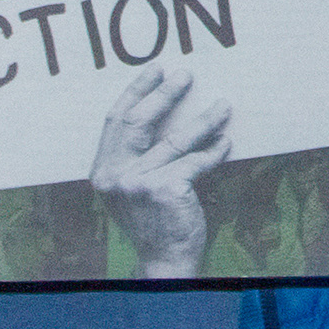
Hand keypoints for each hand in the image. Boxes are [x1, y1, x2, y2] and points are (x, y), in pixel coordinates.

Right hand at [90, 62, 231, 276]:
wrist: (164, 258)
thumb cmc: (154, 218)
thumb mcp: (133, 184)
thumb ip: (137, 155)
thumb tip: (166, 109)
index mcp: (102, 169)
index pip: (116, 120)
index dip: (137, 91)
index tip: (156, 70)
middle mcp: (114, 175)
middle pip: (140, 121)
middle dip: (165, 94)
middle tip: (186, 76)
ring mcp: (137, 182)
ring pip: (176, 139)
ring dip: (204, 120)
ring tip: (223, 106)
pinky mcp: (164, 189)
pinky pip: (195, 161)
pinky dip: (214, 151)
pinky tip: (226, 143)